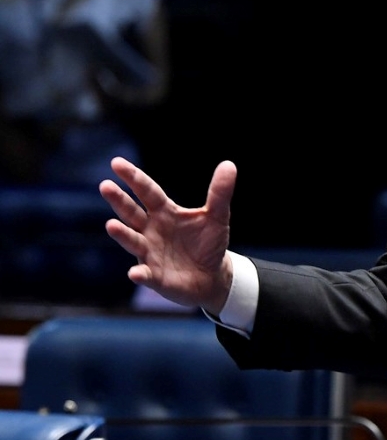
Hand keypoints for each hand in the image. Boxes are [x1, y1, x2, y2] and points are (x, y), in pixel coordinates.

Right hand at [100, 156, 237, 314]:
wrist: (212, 276)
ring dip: (122, 234)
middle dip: (119, 201)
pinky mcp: (155, 277)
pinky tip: (135, 273)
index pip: (147, 191)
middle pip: (132, 213)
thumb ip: (219, 193)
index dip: (134, 178)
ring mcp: (150, 253)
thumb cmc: (209, 243)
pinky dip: (140, 274)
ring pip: (132, 241)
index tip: (116, 163)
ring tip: (111, 225)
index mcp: (164, 212)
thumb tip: (229, 164)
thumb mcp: (217, 217)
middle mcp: (151, 230)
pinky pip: (146, 274)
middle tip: (105, 186)